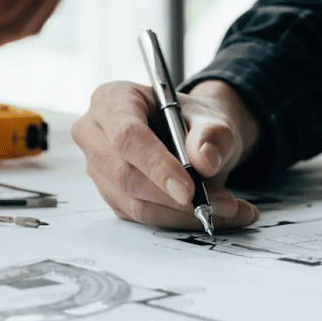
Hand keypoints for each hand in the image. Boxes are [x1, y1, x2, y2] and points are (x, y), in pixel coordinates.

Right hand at [72, 79, 261, 230]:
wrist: (191, 135)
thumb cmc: (191, 121)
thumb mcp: (211, 117)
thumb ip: (211, 135)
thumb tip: (205, 161)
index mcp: (111, 100)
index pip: (127, 136)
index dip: (156, 165)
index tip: (189, 191)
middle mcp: (93, 133)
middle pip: (125, 175)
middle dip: (174, 198)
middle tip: (223, 203)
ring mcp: (97, 167)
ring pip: (134, 203)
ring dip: (183, 214)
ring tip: (228, 208)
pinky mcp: (109, 194)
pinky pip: (141, 218)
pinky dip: (180, 220)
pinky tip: (212, 213)